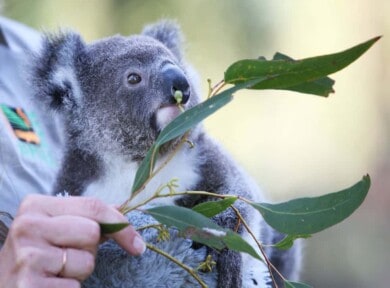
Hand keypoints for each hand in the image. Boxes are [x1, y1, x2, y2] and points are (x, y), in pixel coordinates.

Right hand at [0, 195, 144, 287]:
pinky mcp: (28, 285)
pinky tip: (49, 285)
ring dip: (78, 272)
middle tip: (65, 256)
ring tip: (55, 271)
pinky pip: (74, 287)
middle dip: (88, 249)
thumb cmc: (36, 255)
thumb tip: (121, 209)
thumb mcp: (56, 228)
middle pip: (92, 232)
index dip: (121, 225)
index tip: (137, 244)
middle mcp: (28, 226)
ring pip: (86, 261)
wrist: (4, 285)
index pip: (94, 206)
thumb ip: (86, 216)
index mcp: (36, 206)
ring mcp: (26, 256)